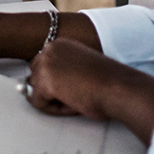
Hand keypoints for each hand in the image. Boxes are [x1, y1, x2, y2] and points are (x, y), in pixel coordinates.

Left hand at [24, 40, 153, 144]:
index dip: (58, 82)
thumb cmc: (106, 81)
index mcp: (59, 43)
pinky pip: (39, 103)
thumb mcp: (79, 66)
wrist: (118, 87)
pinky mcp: (44, 81)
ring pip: (36, 91)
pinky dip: (55, 109)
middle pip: (35, 77)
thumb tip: (41, 84)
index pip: (42, 67)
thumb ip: (60, 70)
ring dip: (54, 99)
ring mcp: (45, 63)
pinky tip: (74, 103)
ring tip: (76, 97)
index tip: (75, 84)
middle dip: (51, 90)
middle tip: (75, 93)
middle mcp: (50, 49)